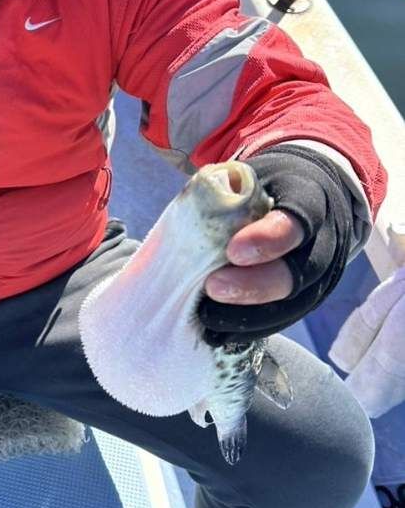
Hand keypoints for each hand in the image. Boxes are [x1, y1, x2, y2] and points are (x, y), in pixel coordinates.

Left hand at [197, 144, 354, 345]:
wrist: (309, 196)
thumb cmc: (267, 186)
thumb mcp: (252, 175)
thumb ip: (224, 194)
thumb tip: (184, 220)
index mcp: (309, 199)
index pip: (298, 220)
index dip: (269, 239)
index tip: (233, 252)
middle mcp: (325, 241)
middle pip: (298, 273)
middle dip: (254, 286)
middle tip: (213, 288)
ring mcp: (320, 275)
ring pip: (292, 304)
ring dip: (249, 316)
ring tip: (208, 318)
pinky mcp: (309, 298)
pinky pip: (284, 320)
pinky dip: (252, 329)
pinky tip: (219, 332)